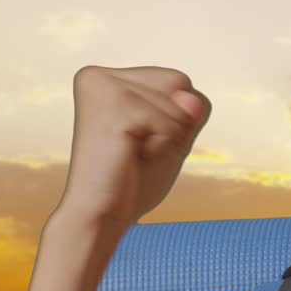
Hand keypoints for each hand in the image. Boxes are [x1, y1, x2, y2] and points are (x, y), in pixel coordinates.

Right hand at [54, 65, 211, 228]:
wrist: (100, 215)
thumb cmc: (133, 180)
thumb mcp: (173, 136)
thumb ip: (190, 109)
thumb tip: (191, 98)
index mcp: (107, 78)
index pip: (178, 82)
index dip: (175, 120)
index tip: (139, 142)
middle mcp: (99, 75)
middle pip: (181, 84)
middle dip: (174, 125)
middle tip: (136, 151)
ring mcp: (104, 85)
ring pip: (179, 103)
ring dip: (168, 139)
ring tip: (131, 155)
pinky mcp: (112, 102)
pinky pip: (171, 122)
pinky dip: (163, 147)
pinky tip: (131, 157)